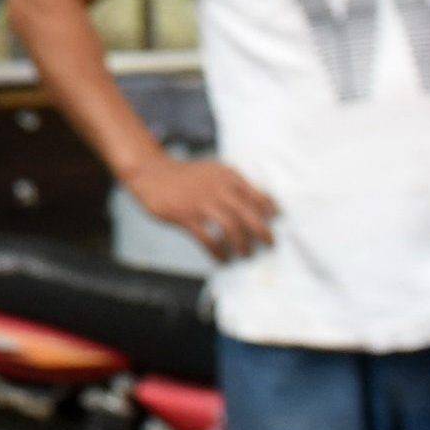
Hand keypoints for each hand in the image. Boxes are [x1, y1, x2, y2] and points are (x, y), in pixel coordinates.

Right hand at [126, 155, 278, 262]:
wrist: (152, 172)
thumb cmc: (187, 177)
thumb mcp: (214, 171)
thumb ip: (234, 185)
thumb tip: (260, 205)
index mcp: (228, 175)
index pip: (258, 195)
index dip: (270, 211)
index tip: (276, 222)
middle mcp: (218, 188)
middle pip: (248, 214)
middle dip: (262, 233)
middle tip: (269, 244)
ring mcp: (200, 202)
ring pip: (230, 228)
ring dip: (241, 245)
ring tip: (245, 254)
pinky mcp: (185, 216)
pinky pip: (207, 239)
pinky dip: (218, 252)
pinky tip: (222, 259)